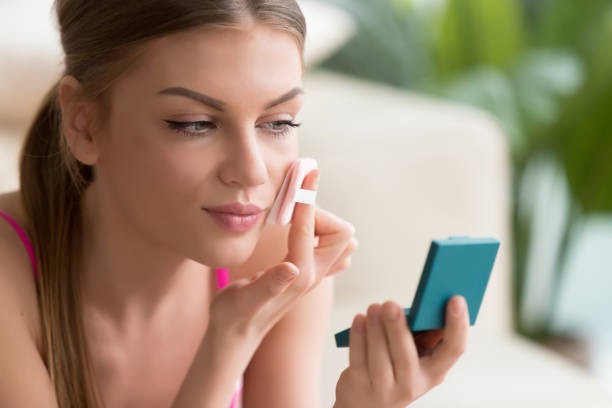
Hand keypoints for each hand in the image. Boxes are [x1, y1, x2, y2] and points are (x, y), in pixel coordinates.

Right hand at [206, 168, 354, 348]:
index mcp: (299, 276)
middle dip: (319, 211)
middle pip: (341, 232)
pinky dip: (316, 228)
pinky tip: (294, 224)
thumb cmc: (233, 317)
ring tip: (290, 210)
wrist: (235, 336)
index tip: (305, 172)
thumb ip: (269, 285)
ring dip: (318, 218)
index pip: (310, 228)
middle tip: (290, 200)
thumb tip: (291, 267)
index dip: (306, 198)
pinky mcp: (305, 274)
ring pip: (337, 238)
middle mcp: (313, 275)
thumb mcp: (243, 301)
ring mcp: (312, 275)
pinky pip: (326, 246)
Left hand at [334, 296, 468, 407]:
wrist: (368, 403)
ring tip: (374, 308)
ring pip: (380, 360)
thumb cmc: (396, 368)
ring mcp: (386, 389)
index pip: (454, 350)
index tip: (456, 299)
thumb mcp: (417, 355)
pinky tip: (359, 319)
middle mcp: (413, 384)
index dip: (458, 325)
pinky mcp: (361, 386)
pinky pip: (359, 360)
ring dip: (375, 330)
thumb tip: (427, 298)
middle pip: (406, 357)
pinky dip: (358, 337)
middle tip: (391, 304)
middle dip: (398, 329)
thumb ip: (422, 332)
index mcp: (435, 372)